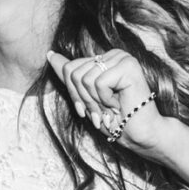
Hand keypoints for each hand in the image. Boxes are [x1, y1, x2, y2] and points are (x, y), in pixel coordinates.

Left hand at [45, 48, 163, 154]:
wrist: (138, 135)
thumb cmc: (115, 120)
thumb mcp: (85, 97)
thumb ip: (69, 75)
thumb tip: (50, 54)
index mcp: (103, 59)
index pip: (69, 68)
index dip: (75, 94)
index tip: (89, 109)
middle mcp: (113, 54)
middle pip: (73, 73)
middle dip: (84, 99)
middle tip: (102, 111)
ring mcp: (122, 58)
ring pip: (84, 78)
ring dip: (95, 102)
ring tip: (111, 108)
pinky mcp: (128, 66)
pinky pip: (98, 83)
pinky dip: (105, 100)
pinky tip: (119, 104)